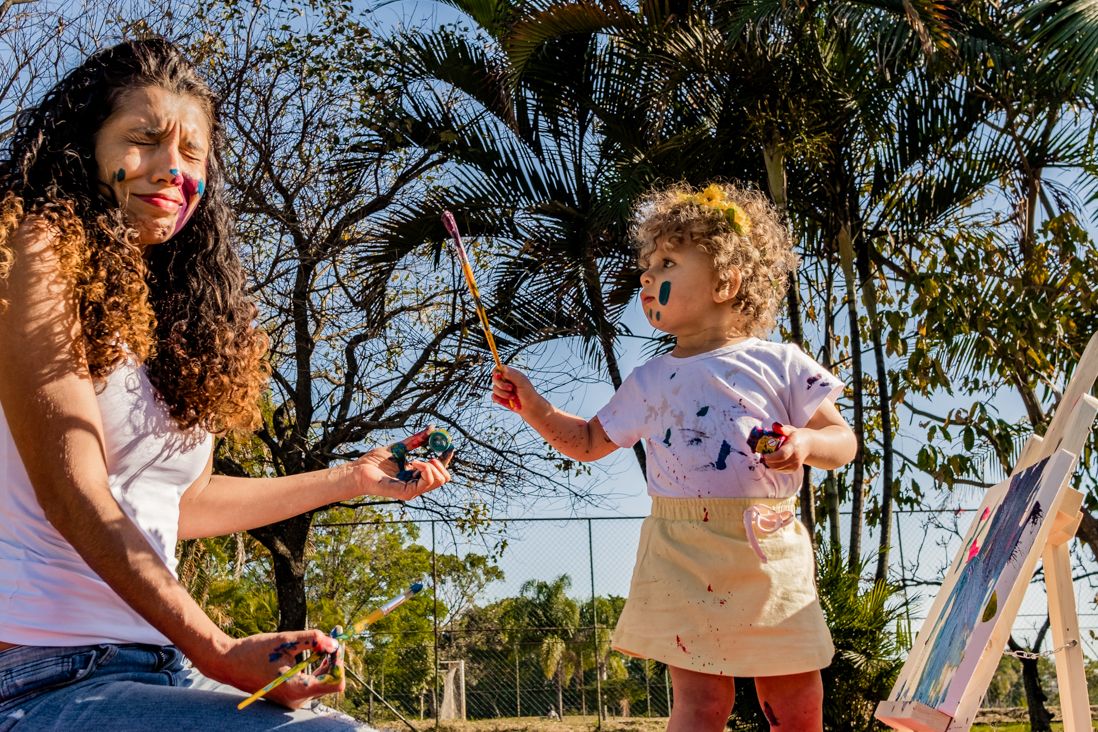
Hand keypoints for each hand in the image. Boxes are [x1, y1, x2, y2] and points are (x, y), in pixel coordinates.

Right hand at [205, 629, 344, 709]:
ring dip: (327, 659)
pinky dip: (316, 665)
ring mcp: (292, 700)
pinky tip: (318, 647)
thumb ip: (313, 640)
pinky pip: (311, 682)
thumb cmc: (254, 651)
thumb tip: (335, 642)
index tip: (335, 640)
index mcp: (297, 690)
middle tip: (336, 631)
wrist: (228, 663)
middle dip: (334, 656)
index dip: (339, 661)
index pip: (335, 682)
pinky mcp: (289, 695)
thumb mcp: (285, 641)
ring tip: (329, 635)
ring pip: (321, 681)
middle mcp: (297, 700)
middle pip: (330, 681)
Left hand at [345, 426, 453, 499]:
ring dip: (432, 465)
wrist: (357, 471)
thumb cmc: (373, 462)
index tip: (450, 446)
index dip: (446, 459)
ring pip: (438, 480)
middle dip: (442, 464)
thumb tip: (432, 428)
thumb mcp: (399, 447)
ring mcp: (413, 491)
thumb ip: (416, 440)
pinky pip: (426, 481)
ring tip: (416, 459)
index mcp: (415, 476)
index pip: (439, 470)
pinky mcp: (407, 493)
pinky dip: (424, 468)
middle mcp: (416, 485)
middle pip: (444, 478)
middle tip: (431, 455)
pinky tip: (413, 462)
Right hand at [492, 365, 539, 413]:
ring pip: (494, 389)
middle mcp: (505, 381)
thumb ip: (512, 375)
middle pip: (494, 378)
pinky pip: (493, 397)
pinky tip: (507, 402)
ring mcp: (502, 390)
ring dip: (503, 394)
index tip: (499, 376)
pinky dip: (500, 399)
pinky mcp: (500, 398)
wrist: (530, 407)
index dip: (497, 371)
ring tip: (513, 397)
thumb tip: (502, 369)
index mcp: (511, 374)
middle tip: (511, 388)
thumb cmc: (528, 393)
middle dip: (501, 385)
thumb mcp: (521, 382)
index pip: (499, 369)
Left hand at [760, 426, 811, 472]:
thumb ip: (782, 429)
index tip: (763, 454)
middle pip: (778, 464)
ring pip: (777, 468)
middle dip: (767, 461)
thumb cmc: (796, 436)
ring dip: (769, 464)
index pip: (782, 455)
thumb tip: (774, 426)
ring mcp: (795, 465)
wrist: (809, 446)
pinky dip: (774, 466)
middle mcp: (796, 458)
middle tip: (762, 455)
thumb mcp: (790, 430)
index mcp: (794, 446)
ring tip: (767, 456)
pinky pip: (780, 470)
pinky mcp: (793, 470)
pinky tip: (773, 460)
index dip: (771, 457)